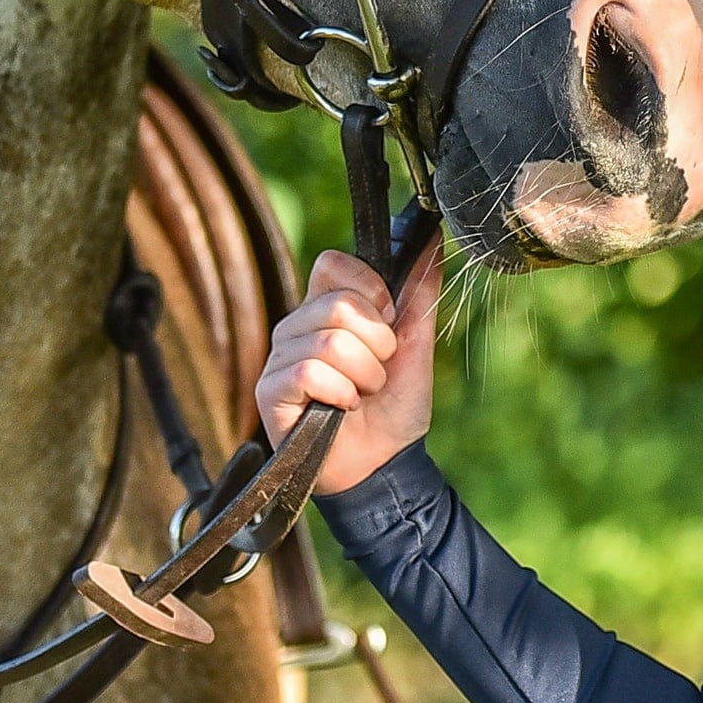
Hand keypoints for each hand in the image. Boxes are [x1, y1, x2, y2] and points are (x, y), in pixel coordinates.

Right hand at [255, 239, 440, 495]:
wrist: (385, 464)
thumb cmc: (395, 404)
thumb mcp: (416, 342)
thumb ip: (419, 292)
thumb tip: (431, 238)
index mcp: (326, 308)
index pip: (332, 263)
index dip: (368, 286)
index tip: (388, 319)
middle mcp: (297, 326)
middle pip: (339, 303)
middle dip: (377, 343)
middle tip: (377, 370)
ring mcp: (279, 358)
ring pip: (330, 341)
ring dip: (365, 374)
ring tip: (363, 393)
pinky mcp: (270, 391)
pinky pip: (309, 372)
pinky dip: (342, 393)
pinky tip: (343, 408)